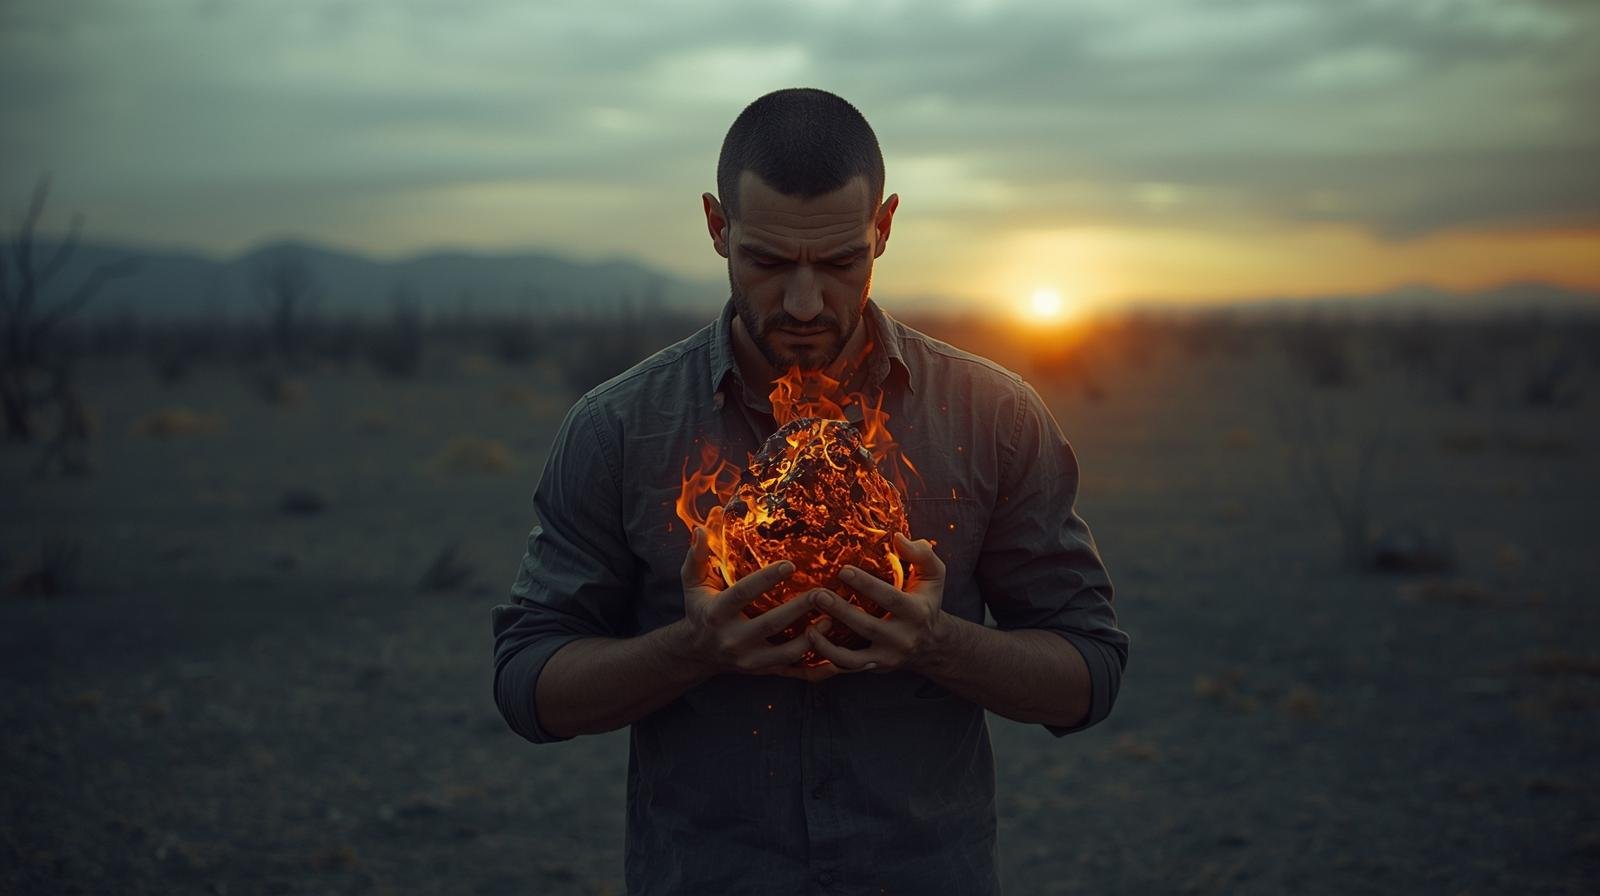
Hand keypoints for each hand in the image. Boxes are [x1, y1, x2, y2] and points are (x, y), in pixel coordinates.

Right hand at [678, 525, 834, 678]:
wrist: (697, 653)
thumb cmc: (699, 609)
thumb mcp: (692, 583)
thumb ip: (697, 557)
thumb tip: (700, 530)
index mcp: (717, 614)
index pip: (743, 594)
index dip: (766, 579)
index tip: (790, 564)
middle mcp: (733, 639)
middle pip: (770, 624)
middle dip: (798, 609)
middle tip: (823, 592)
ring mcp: (750, 660)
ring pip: (785, 654)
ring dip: (811, 639)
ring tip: (831, 619)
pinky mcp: (762, 671)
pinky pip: (792, 674)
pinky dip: (815, 671)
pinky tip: (836, 660)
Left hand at [803, 531, 948, 673]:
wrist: (932, 645)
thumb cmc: (926, 602)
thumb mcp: (934, 576)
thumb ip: (922, 554)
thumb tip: (897, 537)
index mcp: (916, 612)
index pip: (889, 598)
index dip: (866, 585)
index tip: (843, 569)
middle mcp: (903, 638)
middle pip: (868, 627)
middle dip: (841, 612)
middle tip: (817, 595)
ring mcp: (887, 657)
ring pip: (854, 658)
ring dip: (828, 645)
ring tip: (808, 627)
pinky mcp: (874, 668)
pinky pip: (847, 669)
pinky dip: (828, 660)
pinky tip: (811, 643)